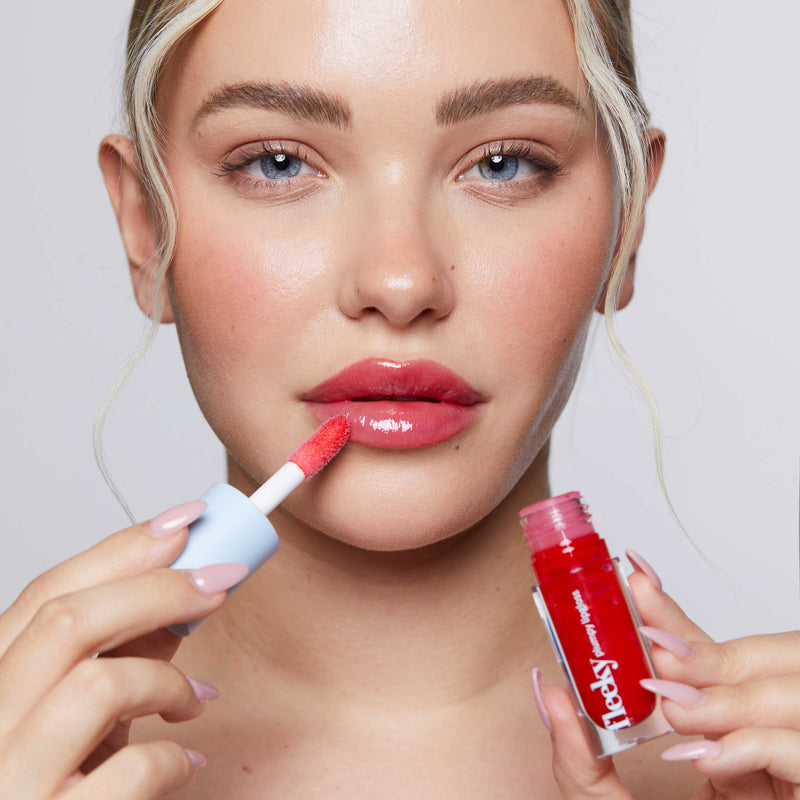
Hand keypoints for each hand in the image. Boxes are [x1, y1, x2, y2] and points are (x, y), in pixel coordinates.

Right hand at [0, 502, 246, 798]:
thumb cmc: (62, 786)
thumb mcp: (80, 716)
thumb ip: (119, 653)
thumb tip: (183, 586)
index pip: (44, 593)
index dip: (121, 548)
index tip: (185, 521)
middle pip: (67, 620)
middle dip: (159, 588)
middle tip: (221, 579)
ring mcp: (10, 784)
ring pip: (98, 684)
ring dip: (168, 681)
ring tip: (195, 701)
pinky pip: (136, 767)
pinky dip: (176, 756)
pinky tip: (183, 763)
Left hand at [532, 550, 799, 798]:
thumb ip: (578, 758)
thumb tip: (546, 689)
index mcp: (718, 737)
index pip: (700, 658)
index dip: (667, 613)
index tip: (628, 575)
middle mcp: (760, 741)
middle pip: (745, 662)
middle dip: (688, 637)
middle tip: (639, 618)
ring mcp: (792, 767)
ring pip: (781, 693)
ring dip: (718, 690)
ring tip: (671, 704)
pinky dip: (752, 744)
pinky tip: (708, 755)